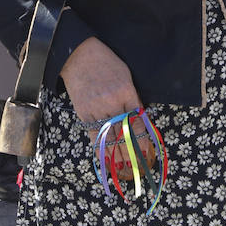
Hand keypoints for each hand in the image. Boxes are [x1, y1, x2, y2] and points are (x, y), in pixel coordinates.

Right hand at [61, 37, 152, 177]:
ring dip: (116, 155)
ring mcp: (96, 108)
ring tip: (123, 169)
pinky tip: (105, 159)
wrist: (78, 55)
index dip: (142, 139)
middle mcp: (111, 102)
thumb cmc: (107, 63)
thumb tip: (138, 119)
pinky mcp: (83, 112)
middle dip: (130, 152)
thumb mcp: (126, 76)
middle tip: (137, 168)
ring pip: (108, 137)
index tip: (146, 152)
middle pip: (123, 133)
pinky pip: (92, 134)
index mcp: (126, 91)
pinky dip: (99, 148)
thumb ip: (132, 98)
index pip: (137, 121)